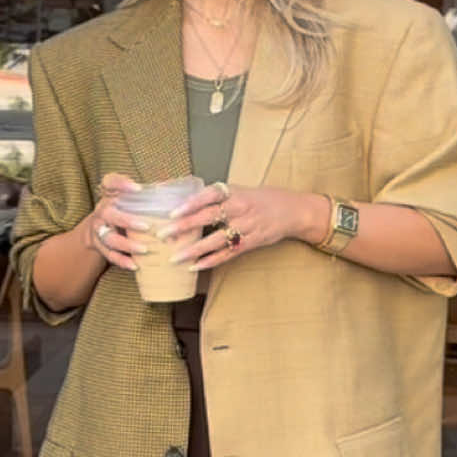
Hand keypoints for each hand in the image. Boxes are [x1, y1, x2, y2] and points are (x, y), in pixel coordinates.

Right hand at [82, 173, 151, 272]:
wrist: (98, 226)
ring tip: (144, 250)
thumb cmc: (122, 208)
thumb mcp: (129, 196)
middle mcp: (102, 210)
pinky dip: (122, 261)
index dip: (122, 184)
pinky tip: (135, 265)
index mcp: (110, 194)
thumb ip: (147, 192)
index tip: (138, 188)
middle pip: (109, 214)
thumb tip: (172, 188)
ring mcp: (98, 229)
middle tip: (147, 226)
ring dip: (127, 245)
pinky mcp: (99, 246)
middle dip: (127, 221)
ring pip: (109, 238)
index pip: (110, 182)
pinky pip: (109, 255)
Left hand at [164, 180, 319, 270]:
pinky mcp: (252, 242)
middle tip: (164, 234)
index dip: (191, 202)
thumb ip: (216, 196)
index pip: (209, 194)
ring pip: (217, 239)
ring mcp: (247, 226)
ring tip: (175, 257)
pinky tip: (196, 266)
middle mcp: (240, 208)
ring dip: (194, 249)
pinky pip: (228, 253)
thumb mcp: (239, 190)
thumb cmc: (260, 199)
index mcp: (234, 192)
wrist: (292, 210)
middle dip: (185, 226)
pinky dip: (211, 261)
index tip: (173, 211)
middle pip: (209, 216)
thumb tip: (184, 199)